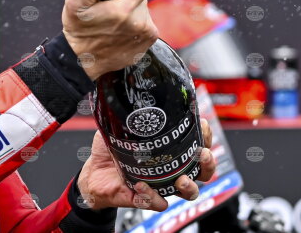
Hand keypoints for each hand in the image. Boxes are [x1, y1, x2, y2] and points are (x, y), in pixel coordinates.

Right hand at [62, 0, 157, 79]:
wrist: (81, 61)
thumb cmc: (78, 31)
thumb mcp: (74, 3)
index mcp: (123, 10)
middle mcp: (140, 23)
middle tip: (109, 9)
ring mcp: (145, 36)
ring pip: (143, 13)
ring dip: (130, 13)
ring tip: (112, 23)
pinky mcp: (146, 45)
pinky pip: (144, 27)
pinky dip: (133, 27)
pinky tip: (118, 33)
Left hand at [77, 119, 218, 210]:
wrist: (92, 174)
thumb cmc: (110, 151)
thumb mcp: (118, 129)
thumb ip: (126, 116)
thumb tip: (128, 97)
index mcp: (168, 151)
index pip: (196, 144)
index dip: (205, 136)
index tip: (202, 125)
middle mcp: (170, 170)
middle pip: (202, 171)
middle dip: (208, 163)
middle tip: (202, 154)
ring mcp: (160, 186)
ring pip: (189, 192)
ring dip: (190, 186)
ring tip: (181, 179)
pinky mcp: (145, 199)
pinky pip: (157, 203)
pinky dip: (152, 197)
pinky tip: (142, 185)